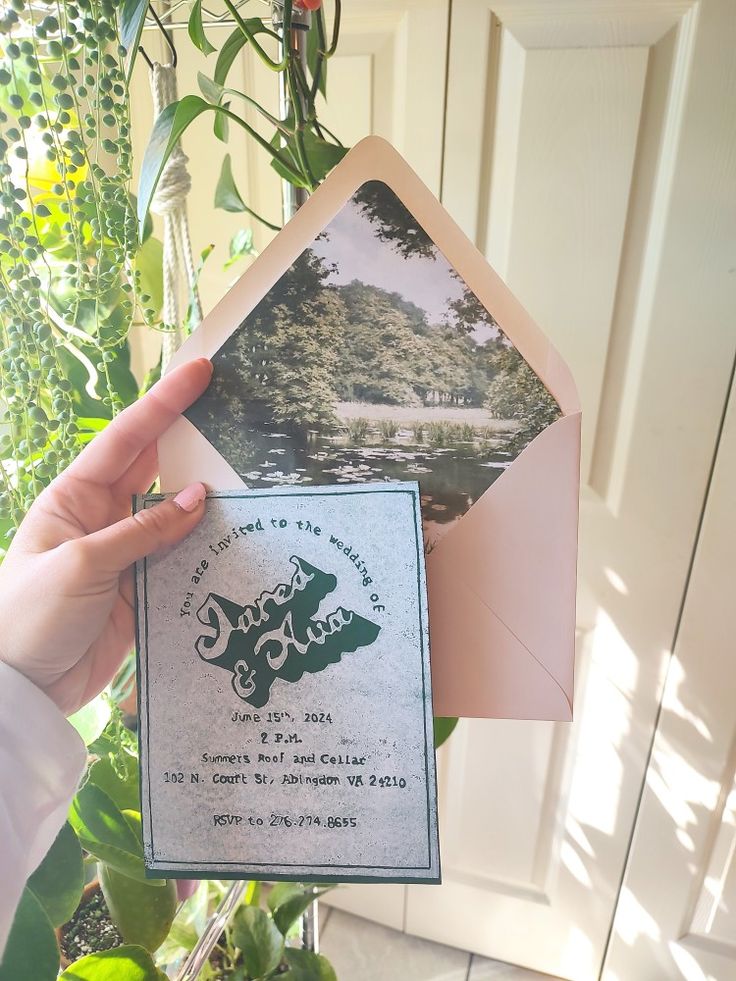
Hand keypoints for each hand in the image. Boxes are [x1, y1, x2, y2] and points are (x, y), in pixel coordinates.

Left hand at [0, 358, 212, 715]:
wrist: (19, 686)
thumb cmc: (29, 614)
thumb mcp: (84, 563)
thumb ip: (144, 530)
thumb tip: (200, 498)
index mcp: (74, 498)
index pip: (126, 439)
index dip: (164, 403)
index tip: (199, 371)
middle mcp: (102, 519)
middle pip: (155, 470)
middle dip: (192, 441)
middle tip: (235, 414)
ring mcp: (124, 555)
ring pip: (175, 518)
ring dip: (207, 503)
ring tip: (251, 478)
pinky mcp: (141, 592)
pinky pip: (180, 563)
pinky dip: (206, 552)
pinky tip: (237, 540)